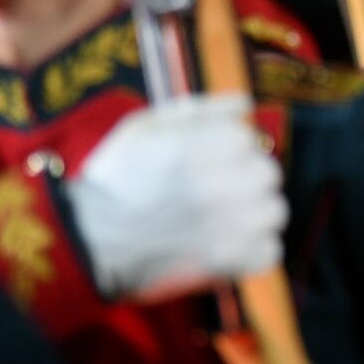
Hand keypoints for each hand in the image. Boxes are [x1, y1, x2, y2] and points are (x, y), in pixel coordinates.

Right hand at [67, 93, 287, 300]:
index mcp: (210, 144)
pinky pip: (269, 252)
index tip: (205, 162)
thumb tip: (246, 101)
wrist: (89, 239)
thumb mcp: (147, 126)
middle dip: (245, 179)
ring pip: (274, 211)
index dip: (227, 148)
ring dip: (254, 214)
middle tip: (215, 191)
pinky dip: (254, 251)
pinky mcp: (230, 262)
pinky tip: (228, 245)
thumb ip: (202, 109)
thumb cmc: (116, 178)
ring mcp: (233, 224)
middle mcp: (229, 182)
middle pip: (268, 174)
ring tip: (223, 219)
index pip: (248, 138)